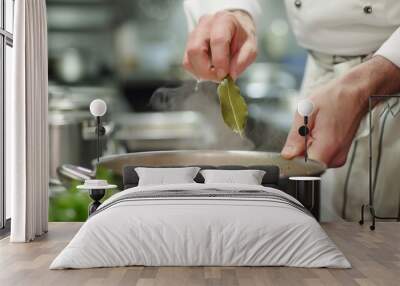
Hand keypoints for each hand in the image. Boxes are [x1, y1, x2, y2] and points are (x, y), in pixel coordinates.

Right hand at [182, 10, 256, 80]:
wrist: (234, 29)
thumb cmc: (242, 38)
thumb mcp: (250, 48)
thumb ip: (242, 61)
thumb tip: (229, 75)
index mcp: (224, 20)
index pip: (217, 40)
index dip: (220, 61)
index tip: (224, 74)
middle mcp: (205, 24)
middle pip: (196, 49)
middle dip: (206, 70)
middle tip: (219, 78)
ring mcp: (194, 34)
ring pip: (189, 58)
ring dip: (201, 73)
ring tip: (215, 74)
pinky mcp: (188, 45)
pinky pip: (187, 63)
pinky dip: (197, 71)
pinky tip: (209, 71)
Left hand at [281, 56, 399, 166]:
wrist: (355, 93)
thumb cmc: (334, 98)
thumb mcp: (306, 112)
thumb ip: (295, 137)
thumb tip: (287, 155)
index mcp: (328, 148)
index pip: (303, 169)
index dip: (292, 160)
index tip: (290, 149)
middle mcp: (335, 157)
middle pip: (306, 165)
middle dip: (298, 151)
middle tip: (305, 131)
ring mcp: (338, 157)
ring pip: (312, 160)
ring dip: (306, 148)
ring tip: (313, 129)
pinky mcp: (338, 155)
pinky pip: (319, 156)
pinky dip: (314, 146)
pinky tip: (317, 132)